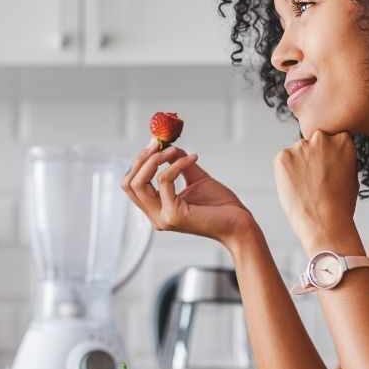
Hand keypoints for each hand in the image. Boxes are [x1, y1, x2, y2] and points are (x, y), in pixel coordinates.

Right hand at [121, 141, 255, 245]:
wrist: (239, 224)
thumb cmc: (221, 206)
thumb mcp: (195, 179)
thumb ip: (179, 164)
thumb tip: (168, 146)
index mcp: (157, 209)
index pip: (132, 185)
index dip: (139, 162)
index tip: (154, 144)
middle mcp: (156, 216)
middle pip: (129, 184)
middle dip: (141, 159)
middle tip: (157, 143)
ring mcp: (163, 217)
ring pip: (139, 183)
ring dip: (155, 160)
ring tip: (173, 150)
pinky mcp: (174, 215)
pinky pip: (165, 181)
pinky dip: (176, 164)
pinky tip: (193, 158)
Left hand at [273, 130, 361, 254]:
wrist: (325, 223)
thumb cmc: (341, 204)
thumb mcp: (351, 174)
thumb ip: (340, 158)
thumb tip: (330, 155)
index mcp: (343, 140)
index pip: (332, 140)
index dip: (329, 156)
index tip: (328, 169)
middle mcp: (321, 138)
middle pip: (313, 143)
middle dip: (313, 157)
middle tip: (316, 180)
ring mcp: (300, 146)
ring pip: (297, 153)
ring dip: (299, 165)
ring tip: (306, 188)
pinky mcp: (282, 156)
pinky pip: (283, 161)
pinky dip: (286, 173)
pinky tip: (296, 188)